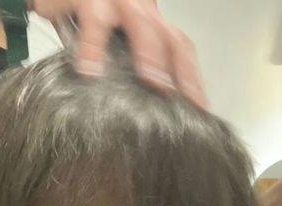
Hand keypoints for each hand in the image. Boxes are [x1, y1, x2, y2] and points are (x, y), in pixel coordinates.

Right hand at [33, 0, 205, 105]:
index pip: (179, 48)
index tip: (197, 108)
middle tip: (176, 96)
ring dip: (147, 52)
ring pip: (141, 22)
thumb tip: (135, 117)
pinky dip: (92, 46)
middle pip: (169, 35)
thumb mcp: (109, 47)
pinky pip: (94, 20)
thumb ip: (124, 70)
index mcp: (150, 24)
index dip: (190, 77)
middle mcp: (140, 9)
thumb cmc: (84, 22)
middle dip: (177, 67)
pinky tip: (89, 70)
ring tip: (149, 80)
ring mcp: (117, 1)